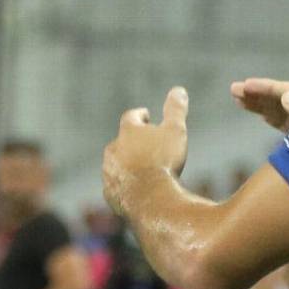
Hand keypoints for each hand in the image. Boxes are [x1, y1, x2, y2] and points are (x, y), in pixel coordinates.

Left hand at [102, 87, 188, 215]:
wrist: (149, 198)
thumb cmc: (164, 161)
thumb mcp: (176, 131)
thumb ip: (176, 110)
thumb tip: (179, 89)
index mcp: (128, 131)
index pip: (131, 117)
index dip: (140, 115)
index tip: (146, 115)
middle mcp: (113, 150)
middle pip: (121, 141)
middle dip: (132, 141)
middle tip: (146, 143)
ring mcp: (109, 172)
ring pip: (117, 164)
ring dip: (127, 164)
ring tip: (143, 168)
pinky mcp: (110, 193)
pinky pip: (117, 185)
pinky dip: (126, 184)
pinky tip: (137, 188)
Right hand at [230, 78, 288, 132]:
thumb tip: (286, 96)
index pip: (286, 90)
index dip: (266, 87)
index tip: (247, 84)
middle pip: (279, 98)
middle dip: (257, 94)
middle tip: (234, 89)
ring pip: (279, 110)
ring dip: (260, 105)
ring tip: (238, 100)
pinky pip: (286, 125)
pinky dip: (273, 119)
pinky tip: (262, 116)